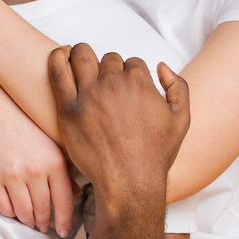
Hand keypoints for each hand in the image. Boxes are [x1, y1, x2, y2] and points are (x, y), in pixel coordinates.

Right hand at [0, 98, 76, 235]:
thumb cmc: (24, 120)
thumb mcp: (50, 141)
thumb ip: (65, 166)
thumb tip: (76, 193)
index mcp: (54, 161)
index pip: (64, 201)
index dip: (66, 221)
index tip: (65, 232)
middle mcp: (35, 170)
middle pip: (43, 210)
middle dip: (45, 223)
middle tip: (46, 228)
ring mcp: (12, 175)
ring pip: (23, 212)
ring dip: (28, 221)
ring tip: (31, 223)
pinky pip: (3, 207)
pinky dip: (10, 214)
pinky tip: (15, 212)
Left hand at [48, 44, 189, 203]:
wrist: (130, 183)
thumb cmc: (155, 154)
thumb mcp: (181, 119)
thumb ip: (178, 87)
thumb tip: (161, 66)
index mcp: (140, 81)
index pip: (131, 62)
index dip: (129, 74)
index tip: (125, 87)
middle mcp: (114, 83)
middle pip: (108, 59)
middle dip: (108, 67)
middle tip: (104, 83)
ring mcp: (89, 94)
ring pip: (81, 56)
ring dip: (82, 55)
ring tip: (79, 62)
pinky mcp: (68, 108)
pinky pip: (58, 73)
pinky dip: (57, 58)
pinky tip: (59, 55)